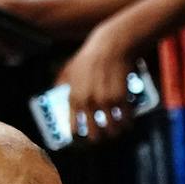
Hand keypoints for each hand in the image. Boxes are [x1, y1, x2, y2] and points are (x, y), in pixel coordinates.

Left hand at [60, 21, 137, 141]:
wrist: (110, 47)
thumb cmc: (90, 56)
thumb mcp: (69, 68)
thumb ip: (61, 80)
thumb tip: (55, 87)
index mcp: (74, 99)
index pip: (75, 128)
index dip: (81, 135)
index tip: (86, 136)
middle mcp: (88, 103)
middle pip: (95, 133)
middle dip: (101, 137)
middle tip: (105, 135)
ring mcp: (105, 102)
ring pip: (113, 128)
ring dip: (117, 131)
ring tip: (119, 130)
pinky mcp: (121, 98)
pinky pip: (126, 118)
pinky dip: (128, 121)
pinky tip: (129, 120)